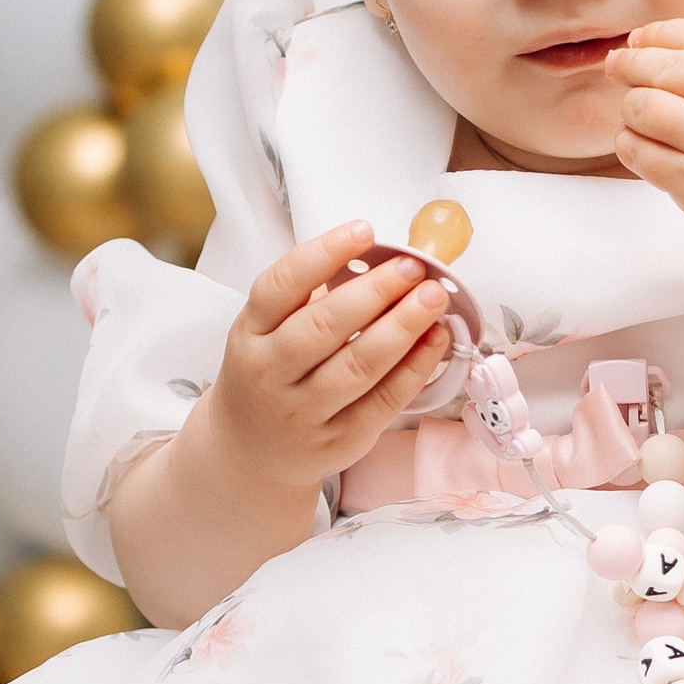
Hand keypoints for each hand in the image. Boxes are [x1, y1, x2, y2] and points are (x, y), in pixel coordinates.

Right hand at [201, 222, 453, 492]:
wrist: (248, 452)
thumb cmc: (270, 374)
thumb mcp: (267, 331)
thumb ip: (310, 297)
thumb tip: (380, 258)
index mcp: (250, 333)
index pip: (280, 287)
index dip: (322, 254)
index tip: (364, 230)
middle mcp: (268, 373)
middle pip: (323, 327)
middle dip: (375, 292)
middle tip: (413, 267)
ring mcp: (301, 413)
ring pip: (357, 366)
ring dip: (402, 327)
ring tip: (433, 297)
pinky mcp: (337, 441)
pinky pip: (383, 401)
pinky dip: (414, 368)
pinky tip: (436, 339)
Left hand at [607, 18, 683, 253]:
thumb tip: (646, 40)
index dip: (660, 32)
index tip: (640, 38)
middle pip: (666, 68)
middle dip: (631, 63)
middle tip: (618, 65)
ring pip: (644, 109)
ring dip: (630, 105)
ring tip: (637, 109)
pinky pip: (640, 153)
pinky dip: (629, 141)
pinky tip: (639, 138)